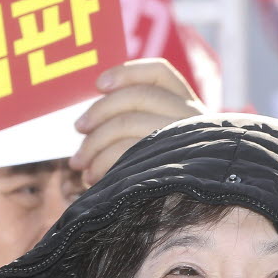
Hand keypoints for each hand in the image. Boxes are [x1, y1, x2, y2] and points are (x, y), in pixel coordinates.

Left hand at [70, 58, 207, 185]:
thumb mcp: (158, 138)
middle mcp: (190, 115)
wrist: (199, 204)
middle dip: (99, 111)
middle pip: (137, 96)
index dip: (126, 73)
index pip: (159, 73)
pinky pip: (127, 153)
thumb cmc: (163, 171)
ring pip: (128, 123)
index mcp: (186, 103)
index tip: (99, 84)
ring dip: (94, 144)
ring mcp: (184, 138)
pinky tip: (93, 178)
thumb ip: (134, 120)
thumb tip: (87, 120)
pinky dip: (102, 163)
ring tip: (80, 164)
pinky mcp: (171, 165)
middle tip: (78, 129)